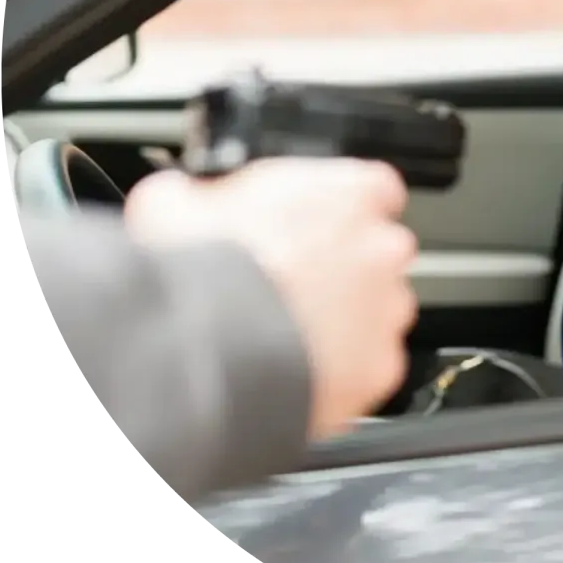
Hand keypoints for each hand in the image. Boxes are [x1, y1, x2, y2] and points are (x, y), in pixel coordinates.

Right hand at [124, 157, 418, 440]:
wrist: (207, 352)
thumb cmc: (203, 272)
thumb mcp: (174, 205)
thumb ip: (194, 196)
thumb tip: (176, 198)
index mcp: (347, 192)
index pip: (370, 189)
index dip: (336, 211)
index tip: (310, 226)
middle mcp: (381, 245)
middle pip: (376, 252)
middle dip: (341, 268)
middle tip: (290, 286)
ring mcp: (387, 307)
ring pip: (379, 311)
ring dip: (346, 321)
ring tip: (288, 336)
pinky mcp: (381, 365)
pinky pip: (370, 366)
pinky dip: (344, 372)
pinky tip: (299, 373)